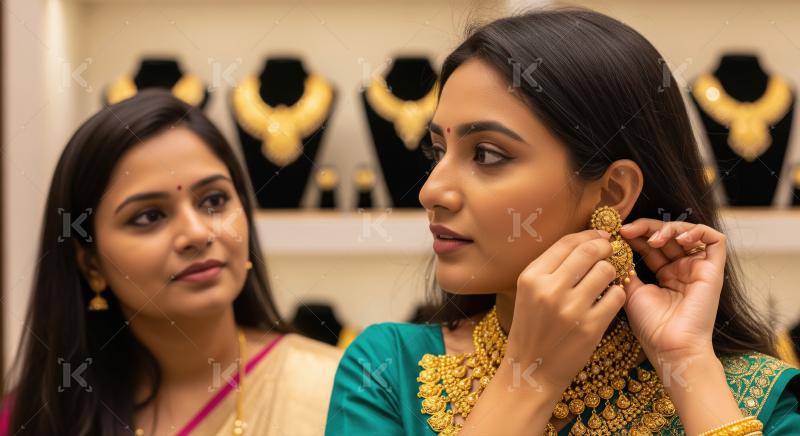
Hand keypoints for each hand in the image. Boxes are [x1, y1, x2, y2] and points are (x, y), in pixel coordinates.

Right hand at [503, 229, 626, 394]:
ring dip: (611, 272)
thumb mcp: (529, 292)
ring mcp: (571, 308)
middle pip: (590, 251)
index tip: (601, 236)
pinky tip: (608, 299)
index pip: (567, 242)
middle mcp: (549, 289)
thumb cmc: (532, 327)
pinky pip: (616, 296)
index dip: (589, 234)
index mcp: (531, 277)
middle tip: (610, 252)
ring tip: (606, 280)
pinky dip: (616, 294)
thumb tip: (587, 241)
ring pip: (606, 271)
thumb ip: (551, 268)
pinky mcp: (590, 327)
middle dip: (605, 248)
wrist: (532, 368)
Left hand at [619, 219, 724, 363]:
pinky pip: (715, 239)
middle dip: (647, 228)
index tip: (618, 233)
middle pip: (668, 235)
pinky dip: (697, 231)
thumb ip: (627, 268)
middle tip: (628, 230)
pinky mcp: (714, 270)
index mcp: (664, 274)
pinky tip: (678, 239)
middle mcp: (682, 269)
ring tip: (653, 239)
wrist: (671, 346)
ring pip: (688, 232)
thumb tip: (615, 246)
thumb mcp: (632, 290)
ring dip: (669, 228)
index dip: (636, 235)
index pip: (651, 244)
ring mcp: (698, 268)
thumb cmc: (651, 325)